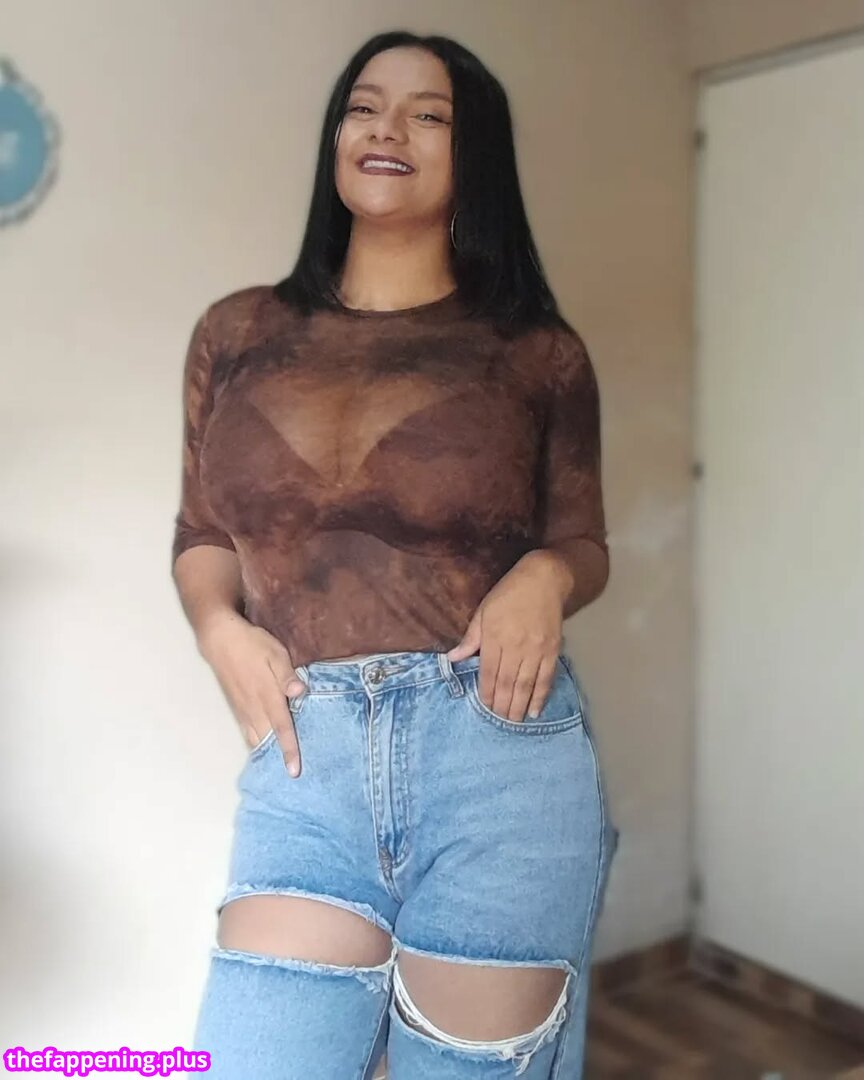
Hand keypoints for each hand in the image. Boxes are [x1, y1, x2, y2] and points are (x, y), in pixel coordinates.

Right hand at [196, 611, 307, 776]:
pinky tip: (264, 750)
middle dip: (278, 760)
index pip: (282, 728)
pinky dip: (257, 745)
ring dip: (267, 755)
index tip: (294, 771)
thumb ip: (287, 675)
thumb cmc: (252, 645)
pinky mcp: (237, 709)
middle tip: (292, 777)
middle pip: (268, 741)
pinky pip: (248, 733)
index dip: (289, 750)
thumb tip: (300, 692)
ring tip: (279, 769)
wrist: (220, 641)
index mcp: (268, 697)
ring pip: (256, 740)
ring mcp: (243, 710)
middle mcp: (254, 709)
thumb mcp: (275, 653)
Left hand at [446, 550, 571, 722]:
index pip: (489, 672)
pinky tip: (535, 711)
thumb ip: (470, 638)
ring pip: (526, 684)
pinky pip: (546, 678)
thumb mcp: (483, 611)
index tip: (484, 707)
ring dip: (519, 706)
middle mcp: (516, 646)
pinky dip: (540, 696)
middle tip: (498, 721)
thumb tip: (452, 658)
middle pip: (507, 682)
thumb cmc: (509, 593)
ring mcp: (536, 649)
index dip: (487, 693)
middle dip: (502, 705)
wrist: (544, 579)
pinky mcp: (552, 650)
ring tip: (513, 721)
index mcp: (495, 636)